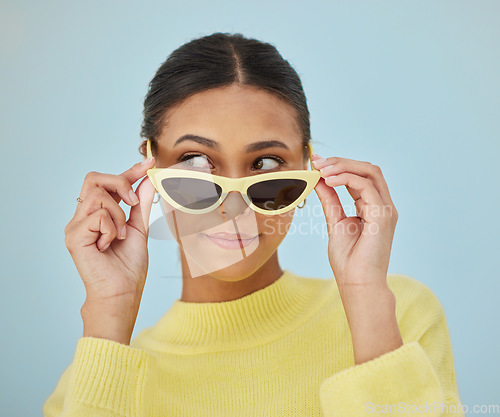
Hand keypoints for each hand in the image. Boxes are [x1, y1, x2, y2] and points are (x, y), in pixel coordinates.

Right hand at [64, 157, 155, 342]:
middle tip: (134, 203)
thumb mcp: (140, 228)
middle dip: (120, 183)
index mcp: (98, 215)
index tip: (149, 162)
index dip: (129, 170)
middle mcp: (83, 217)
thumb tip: (147, 180)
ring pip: (98, 195)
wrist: (122, 292)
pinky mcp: (73, 235)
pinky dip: (112, 229)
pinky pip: (98, 215)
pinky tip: (109, 245)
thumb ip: (141, 204)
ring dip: (119, 215)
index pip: (109, 183)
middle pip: (94, 178)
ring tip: (121, 235)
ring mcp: (75, 226)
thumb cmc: (128, 267)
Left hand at [311, 154, 398, 287]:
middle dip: (342, 162)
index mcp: (373, 207)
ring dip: (343, 167)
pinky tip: (328, 181)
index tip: (317, 163)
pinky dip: (347, 179)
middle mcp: (383, 205)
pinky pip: (366, 187)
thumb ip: (330, 199)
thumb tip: (319, 179)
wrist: (357, 284)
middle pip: (368, 169)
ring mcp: (386, 210)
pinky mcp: (383, 216)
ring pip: (370, 172)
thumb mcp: (335, 221)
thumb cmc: (349, 260)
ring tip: (322, 170)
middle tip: (318, 162)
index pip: (361, 176)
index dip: (340, 166)